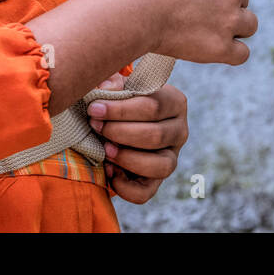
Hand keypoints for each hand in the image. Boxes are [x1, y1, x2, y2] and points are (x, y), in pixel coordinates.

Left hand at [88, 73, 188, 203]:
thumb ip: (113, 82)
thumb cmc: (121, 101)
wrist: (120, 124)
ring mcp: (171, 158)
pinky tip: (109, 171)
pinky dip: (126, 187)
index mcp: (174, 102)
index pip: (153, 106)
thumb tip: (106, 88)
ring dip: (127, 158)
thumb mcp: (119, 86)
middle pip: (155, 135)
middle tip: (95, 127)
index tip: (94, 109)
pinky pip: (147, 192)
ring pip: (160, 165)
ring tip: (105, 150)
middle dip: (119, 132)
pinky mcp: (157, 181)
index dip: (120, 110)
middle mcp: (179, 131)